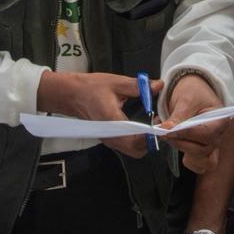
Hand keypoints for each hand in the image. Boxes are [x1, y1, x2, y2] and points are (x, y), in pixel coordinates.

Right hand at [37, 71, 162, 158]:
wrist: (70, 94)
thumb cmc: (90, 88)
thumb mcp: (116, 83)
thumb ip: (138, 86)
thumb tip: (158, 85)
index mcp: (112, 121)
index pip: (136, 137)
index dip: (151, 134)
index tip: (162, 124)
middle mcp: (110, 135)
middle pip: (137, 149)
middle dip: (151, 140)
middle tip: (159, 124)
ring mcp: (108, 139)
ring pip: (132, 150)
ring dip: (144, 141)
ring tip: (152, 124)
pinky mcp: (108, 138)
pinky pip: (126, 146)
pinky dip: (137, 140)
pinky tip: (142, 125)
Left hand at [160, 74, 228, 172]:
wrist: (194, 91)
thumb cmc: (194, 92)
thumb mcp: (185, 99)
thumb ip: (177, 116)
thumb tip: (166, 130)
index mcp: (221, 120)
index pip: (205, 134)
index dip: (185, 134)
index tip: (167, 131)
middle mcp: (219, 136)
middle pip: (203, 150)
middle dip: (181, 143)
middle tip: (165, 132)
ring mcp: (213, 146)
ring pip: (204, 162)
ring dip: (185, 153)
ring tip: (173, 138)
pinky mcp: (205, 152)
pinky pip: (201, 166)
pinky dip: (190, 162)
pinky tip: (179, 145)